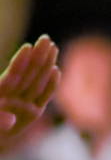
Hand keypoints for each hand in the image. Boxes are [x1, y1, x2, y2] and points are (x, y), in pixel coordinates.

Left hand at [0, 36, 57, 154]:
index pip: (12, 76)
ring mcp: (23, 104)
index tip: (27, 48)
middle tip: (45, 39)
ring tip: (52, 47)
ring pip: (36, 81)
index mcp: (0, 94)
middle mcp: (12, 97)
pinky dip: (50, 85)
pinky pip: (42, 96)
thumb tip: (10, 120)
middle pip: (27, 74)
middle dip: (37, 56)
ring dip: (44, 64)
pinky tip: (56, 71)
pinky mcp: (32, 114)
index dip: (19, 63)